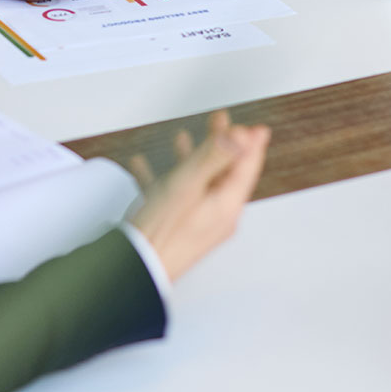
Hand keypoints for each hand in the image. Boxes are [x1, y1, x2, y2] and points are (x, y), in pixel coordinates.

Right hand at [127, 111, 270, 280]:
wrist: (135, 269)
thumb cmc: (160, 234)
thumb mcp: (187, 186)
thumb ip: (212, 158)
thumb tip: (238, 137)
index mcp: (226, 206)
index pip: (246, 169)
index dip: (250, 144)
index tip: (256, 128)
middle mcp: (216, 216)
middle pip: (223, 172)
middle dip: (220, 143)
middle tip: (221, 122)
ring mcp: (196, 223)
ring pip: (197, 182)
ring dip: (190, 157)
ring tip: (183, 138)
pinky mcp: (176, 228)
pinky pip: (173, 195)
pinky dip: (163, 176)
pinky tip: (147, 166)